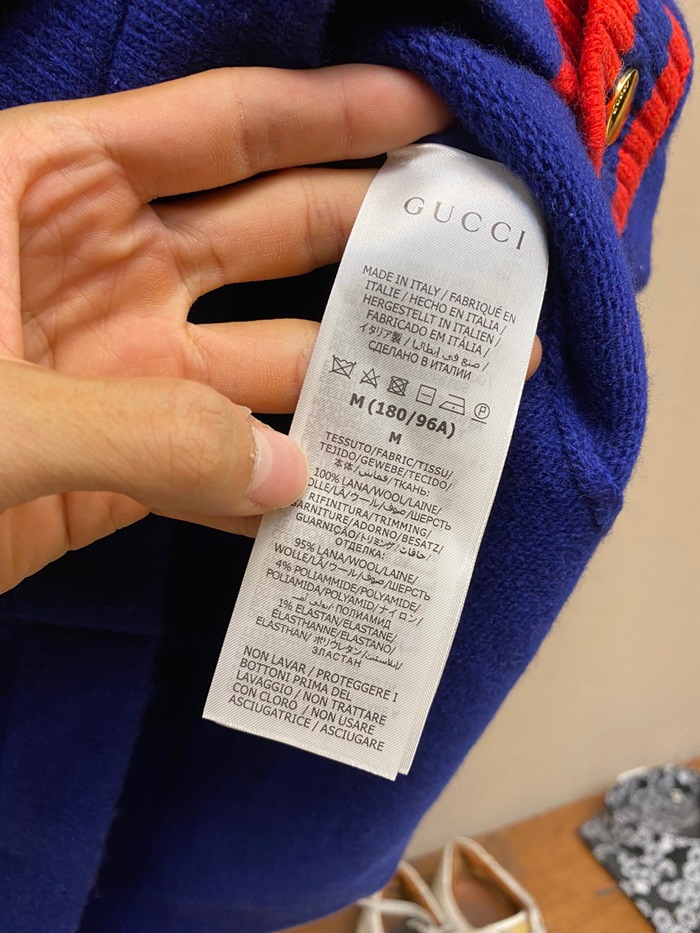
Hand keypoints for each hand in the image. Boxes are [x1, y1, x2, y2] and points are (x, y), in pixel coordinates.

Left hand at [0, 65, 455, 592]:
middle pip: (269, 233)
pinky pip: (222, 465)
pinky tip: (353, 490)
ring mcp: (118, 372)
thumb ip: (142, 435)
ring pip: (266, 359)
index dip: (329, 111)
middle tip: (477, 249)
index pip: (214, 129)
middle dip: (375, 237)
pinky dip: (281, 482)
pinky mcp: (117, 467)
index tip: (431, 103)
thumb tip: (290, 474)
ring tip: (458, 385)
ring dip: (354, 374)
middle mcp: (100, 269)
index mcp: (47, 192)